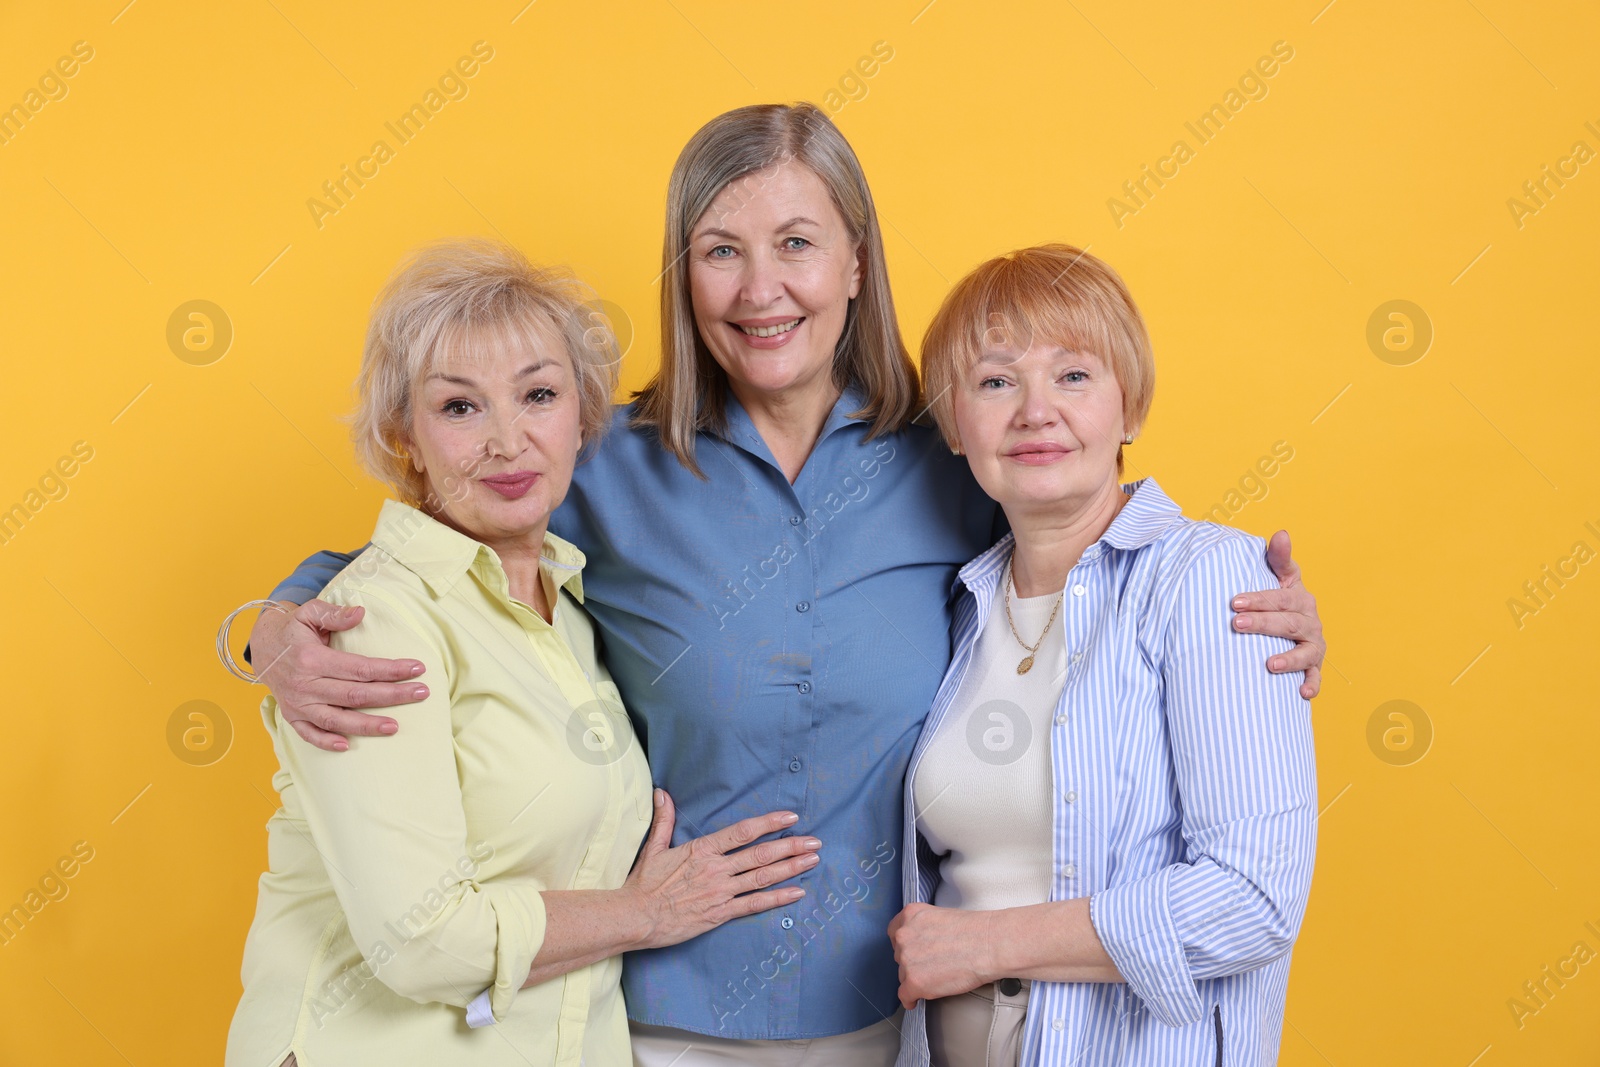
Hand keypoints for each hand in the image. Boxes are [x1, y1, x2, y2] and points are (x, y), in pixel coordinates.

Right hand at [250, 598, 428, 750]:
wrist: (262, 648)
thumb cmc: (293, 629)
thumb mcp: (309, 613)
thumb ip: (334, 614)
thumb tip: (361, 613)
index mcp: (312, 659)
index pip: (360, 668)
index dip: (390, 669)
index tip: (417, 668)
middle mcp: (304, 684)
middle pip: (355, 695)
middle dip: (392, 695)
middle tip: (422, 693)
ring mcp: (297, 704)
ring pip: (336, 720)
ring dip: (366, 726)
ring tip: (395, 727)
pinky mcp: (291, 716)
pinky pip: (308, 734)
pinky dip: (325, 742)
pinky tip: (347, 746)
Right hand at [625, 791, 819, 950]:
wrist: (635, 917)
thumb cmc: (643, 884)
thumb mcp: (654, 847)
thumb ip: (665, 820)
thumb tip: (662, 792)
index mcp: (702, 850)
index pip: (743, 831)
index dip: (769, 822)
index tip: (790, 816)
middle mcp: (716, 869)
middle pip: (761, 854)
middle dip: (791, 846)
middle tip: (815, 841)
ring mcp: (721, 892)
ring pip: (763, 877)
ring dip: (791, 868)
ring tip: (812, 860)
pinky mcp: (720, 914)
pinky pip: (754, 905)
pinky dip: (777, 899)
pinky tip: (797, 892)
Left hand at [888, 902, 993, 1009]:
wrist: (989, 945)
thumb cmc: (975, 931)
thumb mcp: (941, 916)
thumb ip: (924, 928)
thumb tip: (922, 944)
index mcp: (910, 915)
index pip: (894, 933)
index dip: (905, 945)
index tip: (912, 952)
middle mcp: (903, 936)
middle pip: (900, 956)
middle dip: (913, 962)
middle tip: (933, 965)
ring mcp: (907, 960)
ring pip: (904, 975)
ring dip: (916, 978)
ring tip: (938, 978)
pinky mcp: (915, 982)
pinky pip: (905, 996)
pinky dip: (911, 999)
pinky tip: (917, 999)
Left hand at [1230, 530, 1324, 699]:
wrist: (1289, 626)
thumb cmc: (1278, 598)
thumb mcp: (1279, 575)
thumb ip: (1277, 557)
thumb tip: (1281, 533)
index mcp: (1299, 596)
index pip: (1281, 597)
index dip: (1259, 598)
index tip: (1234, 602)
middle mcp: (1310, 620)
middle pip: (1288, 623)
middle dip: (1263, 624)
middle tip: (1236, 624)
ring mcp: (1313, 644)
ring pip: (1305, 652)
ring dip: (1290, 659)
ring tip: (1270, 664)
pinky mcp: (1314, 666)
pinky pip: (1315, 677)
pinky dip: (1312, 685)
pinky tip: (1301, 693)